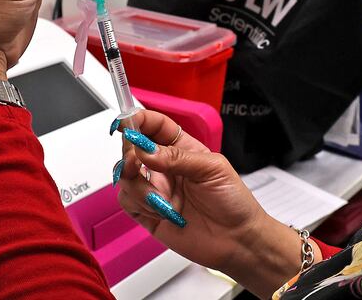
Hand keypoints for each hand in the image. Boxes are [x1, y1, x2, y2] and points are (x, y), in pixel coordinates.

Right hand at [115, 111, 305, 297]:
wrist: (237, 240)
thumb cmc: (233, 201)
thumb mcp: (212, 169)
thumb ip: (177, 157)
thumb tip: (145, 149)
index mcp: (182, 148)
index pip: (153, 126)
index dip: (137, 120)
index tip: (126, 122)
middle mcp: (165, 167)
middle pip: (132, 149)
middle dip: (130, 152)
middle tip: (138, 160)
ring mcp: (155, 190)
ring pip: (125, 176)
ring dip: (137, 184)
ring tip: (162, 198)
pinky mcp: (148, 213)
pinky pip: (127, 201)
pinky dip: (139, 203)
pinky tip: (162, 210)